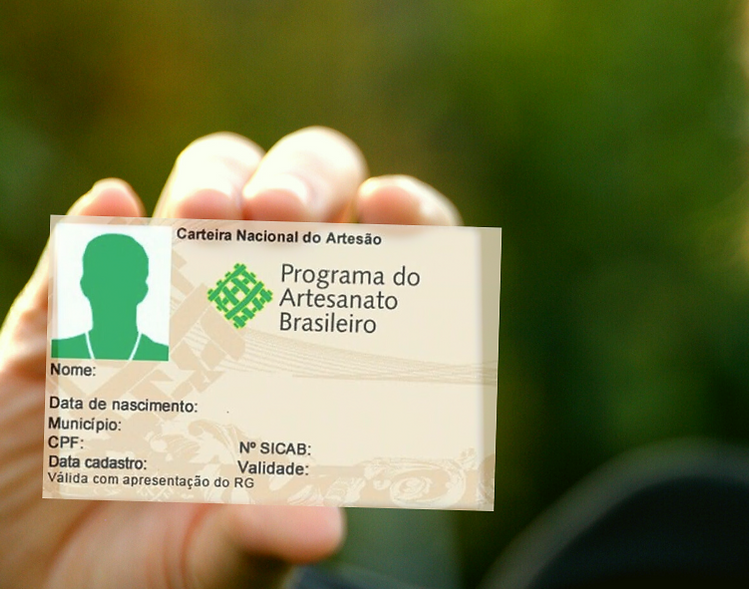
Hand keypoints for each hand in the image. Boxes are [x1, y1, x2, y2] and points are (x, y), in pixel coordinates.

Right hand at [0, 127, 460, 588]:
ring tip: (203, 216)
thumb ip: (260, 536)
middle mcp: (246, 311)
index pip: (380, 259)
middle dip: (300, 182)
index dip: (404, 217)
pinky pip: (83, 255)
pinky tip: (110, 215)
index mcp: (310, 357)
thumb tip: (319, 526)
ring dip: (211, 185)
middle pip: (296, 201)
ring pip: (200, 196)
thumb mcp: (215, 562)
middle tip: (282, 214)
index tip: (394, 209)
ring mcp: (157, 303)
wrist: (42, 584)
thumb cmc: (157, 569)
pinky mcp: (66, 319)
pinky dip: (98, 229)